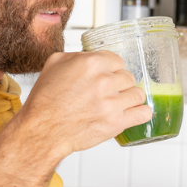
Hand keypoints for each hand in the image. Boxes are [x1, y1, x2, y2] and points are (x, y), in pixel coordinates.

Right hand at [18, 51, 151, 159]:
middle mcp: (105, 81)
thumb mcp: (54, 64)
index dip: (112, 70)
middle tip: (109, 93)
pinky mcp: (116, 123)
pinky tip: (135, 113)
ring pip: (138, 94)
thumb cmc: (45, 100)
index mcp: (92, 63)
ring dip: (130, 98)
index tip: (107, 77)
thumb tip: (91, 57)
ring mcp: (112, 103)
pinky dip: (141, 113)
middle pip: (129, 77)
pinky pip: (143, 114)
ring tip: (119, 104)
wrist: (42, 130)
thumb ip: (78, 56)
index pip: (118, 61)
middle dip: (120, 84)